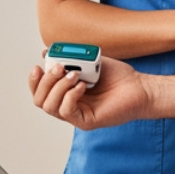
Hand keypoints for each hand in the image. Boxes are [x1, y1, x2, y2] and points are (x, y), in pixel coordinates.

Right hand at [28, 56, 149, 128]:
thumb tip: (46, 52)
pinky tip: (83, 85)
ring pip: (50, 106)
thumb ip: (68, 58)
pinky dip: (71, 95)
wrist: (140, 87)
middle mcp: (68, 104)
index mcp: (65, 92)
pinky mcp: (86, 121)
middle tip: (59, 67)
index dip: (35, 80)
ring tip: (74, 74)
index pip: (40, 91)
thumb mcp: (88, 62)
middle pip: (40, 100)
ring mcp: (77, 114)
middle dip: (45, 82)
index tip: (38, 66)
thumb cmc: (118, 77)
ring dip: (58, 87)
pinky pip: (67, 111)